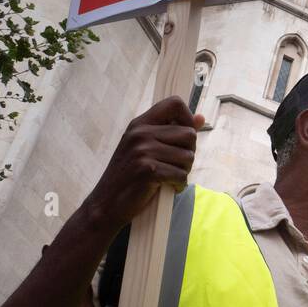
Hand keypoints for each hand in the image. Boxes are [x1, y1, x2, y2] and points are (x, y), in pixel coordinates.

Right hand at [83, 97, 204, 233]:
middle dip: (188, 153)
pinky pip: (181, 175)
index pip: (174, 103)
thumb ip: (172, 131)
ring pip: (188, 157)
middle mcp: (141, 134)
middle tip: (174, 166)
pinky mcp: (148, 171)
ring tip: (168, 178)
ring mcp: (143, 151)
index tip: (184, 138)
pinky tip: (167, 188)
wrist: (106, 203)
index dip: (188, 118)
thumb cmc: (129, 175)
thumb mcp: (145, 147)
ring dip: (183, 172)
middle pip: (190, 134)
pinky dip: (178, 186)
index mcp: (140, 124)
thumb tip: (201, 118)